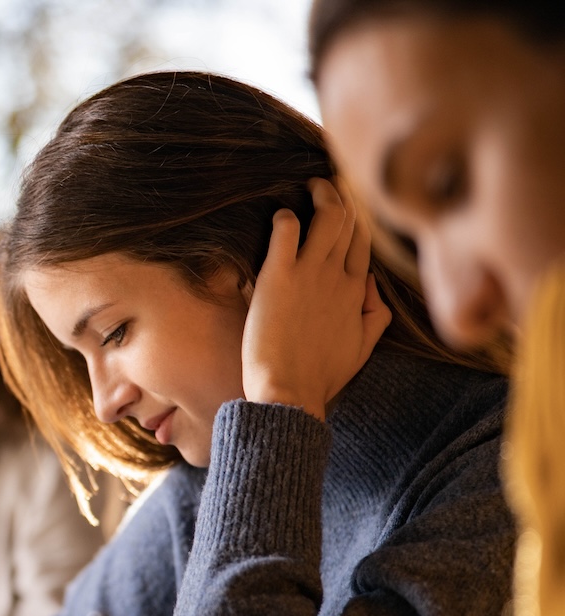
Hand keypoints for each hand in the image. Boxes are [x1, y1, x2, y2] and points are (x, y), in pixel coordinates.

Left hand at [242, 177, 391, 419]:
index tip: (349, 207)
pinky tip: (281, 216)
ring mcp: (310, 274)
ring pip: (327, 218)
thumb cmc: (321, 377)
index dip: (358, 222)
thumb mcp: (361, 347)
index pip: (363, 244)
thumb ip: (374, 315)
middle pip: (349, 224)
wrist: (290, 392)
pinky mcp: (279, 277)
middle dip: (341, 199)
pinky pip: (287, 232)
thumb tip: (372, 287)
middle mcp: (338, 277)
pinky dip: (285, 218)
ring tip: (311, 186)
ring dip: (321, 196)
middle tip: (326, 185)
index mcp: (356, 292)